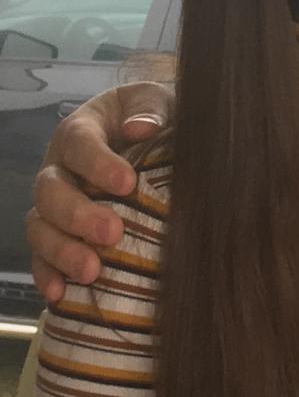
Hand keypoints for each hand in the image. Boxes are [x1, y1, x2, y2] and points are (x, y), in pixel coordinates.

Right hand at [27, 84, 172, 301]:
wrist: (157, 134)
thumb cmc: (156, 116)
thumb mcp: (159, 102)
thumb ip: (152, 110)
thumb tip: (140, 128)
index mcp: (81, 130)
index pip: (78, 144)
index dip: (97, 164)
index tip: (127, 183)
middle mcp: (59, 167)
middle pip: (51, 191)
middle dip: (78, 215)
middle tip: (112, 232)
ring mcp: (54, 202)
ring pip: (41, 226)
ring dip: (61, 251)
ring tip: (92, 270)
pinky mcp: (59, 232)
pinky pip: (42, 255)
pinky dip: (48, 274)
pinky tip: (61, 294)